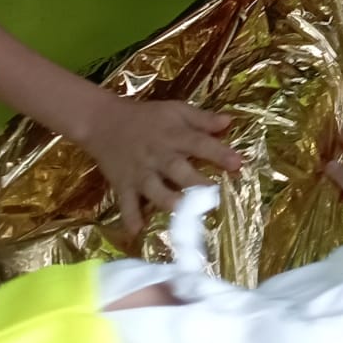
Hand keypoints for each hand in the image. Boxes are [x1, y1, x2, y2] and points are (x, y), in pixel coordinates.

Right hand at [81, 96, 242, 236]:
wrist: (103, 121)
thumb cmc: (146, 116)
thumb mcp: (176, 110)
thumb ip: (202, 119)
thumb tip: (229, 122)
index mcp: (174, 135)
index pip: (199, 143)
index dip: (219, 153)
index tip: (238, 164)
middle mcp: (158, 155)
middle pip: (178, 169)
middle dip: (196, 182)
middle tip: (214, 196)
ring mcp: (139, 172)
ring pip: (154, 189)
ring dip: (168, 201)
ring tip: (184, 215)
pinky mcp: (123, 185)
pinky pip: (126, 204)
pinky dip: (130, 218)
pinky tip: (137, 233)